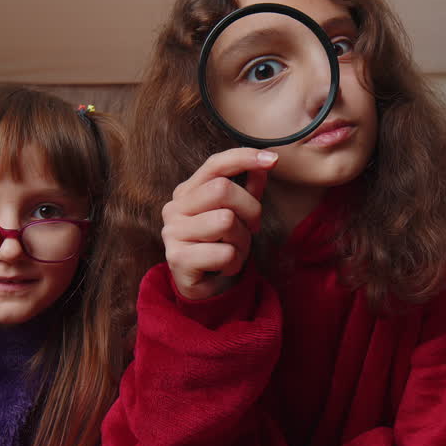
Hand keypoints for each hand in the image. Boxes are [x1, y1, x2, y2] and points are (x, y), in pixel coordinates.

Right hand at [161, 148, 277, 300]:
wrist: (207, 287)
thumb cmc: (222, 245)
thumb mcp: (238, 213)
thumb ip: (249, 186)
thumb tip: (267, 160)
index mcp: (188, 191)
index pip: (215, 164)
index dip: (244, 158)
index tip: (273, 160)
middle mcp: (175, 208)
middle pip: (223, 189)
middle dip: (250, 210)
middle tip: (250, 229)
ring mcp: (172, 233)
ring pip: (225, 221)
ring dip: (242, 241)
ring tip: (233, 250)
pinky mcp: (177, 258)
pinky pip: (224, 252)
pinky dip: (234, 263)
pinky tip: (223, 267)